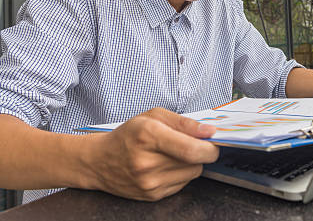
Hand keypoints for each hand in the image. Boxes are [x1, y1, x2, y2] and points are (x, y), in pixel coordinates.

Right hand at [85, 108, 218, 200]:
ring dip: (191, 163)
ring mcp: (149, 182)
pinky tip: (165, 165)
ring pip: (192, 173)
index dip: (209, 147)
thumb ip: (184, 122)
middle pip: (195, 161)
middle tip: (192, 143)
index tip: (213, 141)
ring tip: (173, 154)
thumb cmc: (128, 135)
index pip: (190, 149)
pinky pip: (182, 184)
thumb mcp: (153, 116)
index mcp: (148, 136)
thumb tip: (209, 131)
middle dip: (201, 152)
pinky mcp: (152, 195)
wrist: (99, 161)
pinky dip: (180, 174)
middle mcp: (147, 162)